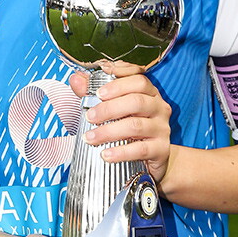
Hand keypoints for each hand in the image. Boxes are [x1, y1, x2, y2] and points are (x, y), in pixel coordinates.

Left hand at [69, 61, 172, 183]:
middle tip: (89, 116)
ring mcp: (161, 128)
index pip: (139, 79)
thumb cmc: (130, 127)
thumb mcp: (113, 107)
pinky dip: (121, 152)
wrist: (152, 158)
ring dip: (109, 131)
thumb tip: (75, 78)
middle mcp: (158, 107)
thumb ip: (93, 91)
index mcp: (149, 92)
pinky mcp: (161, 149)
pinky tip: (105, 154)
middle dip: (108, 108)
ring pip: (135, 125)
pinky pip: (141, 149)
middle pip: (136, 101)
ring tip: (90, 138)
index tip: (98, 91)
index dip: (118, 83)